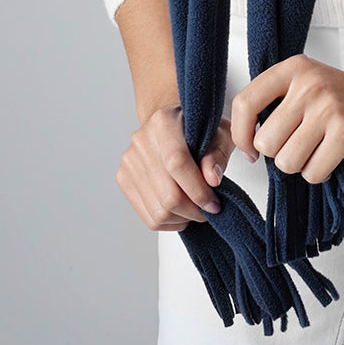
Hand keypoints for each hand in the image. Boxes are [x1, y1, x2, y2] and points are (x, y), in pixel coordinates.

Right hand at [115, 104, 236, 231]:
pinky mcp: (123, 179)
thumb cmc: (199, 132)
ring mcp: (129, 161)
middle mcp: (141, 140)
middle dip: (193, 210)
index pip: (177, 163)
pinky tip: (180, 211)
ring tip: (195, 209)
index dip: (198, 190)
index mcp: (164, 122)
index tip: (214, 204)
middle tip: (208, 210)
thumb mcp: (220, 136)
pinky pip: (149, 217)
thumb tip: (212, 179)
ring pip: (159, 211)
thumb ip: (217, 155)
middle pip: (168, 194)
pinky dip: (170, 222)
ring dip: (183, 218)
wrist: (174, 129)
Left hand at [230, 56, 343, 185]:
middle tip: (301, 146)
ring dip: (301, 165)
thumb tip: (246, 142)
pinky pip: (312, 172)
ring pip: (286, 161)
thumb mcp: (308, 83)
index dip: (241, 134)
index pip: (245, 103)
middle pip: (265, 142)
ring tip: (318, 150)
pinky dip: (320, 173)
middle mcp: (308, 84)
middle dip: (280, 154)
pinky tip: (333, 158)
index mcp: (293, 69)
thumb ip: (278, 103)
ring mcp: (327, 107)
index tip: (250, 149)